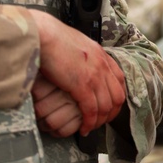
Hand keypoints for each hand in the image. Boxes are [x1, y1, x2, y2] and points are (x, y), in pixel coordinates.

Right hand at [29, 11, 126, 135]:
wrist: (42, 34)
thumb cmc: (51, 38)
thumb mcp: (75, 45)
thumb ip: (83, 56)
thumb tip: (80, 66)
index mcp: (101, 54)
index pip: (120, 80)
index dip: (116, 97)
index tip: (108, 108)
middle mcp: (102, 65)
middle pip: (117, 96)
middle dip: (111, 113)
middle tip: (100, 123)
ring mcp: (94, 75)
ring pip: (106, 106)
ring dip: (99, 121)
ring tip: (90, 128)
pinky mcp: (82, 85)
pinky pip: (91, 110)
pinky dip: (89, 122)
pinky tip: (83, 128)